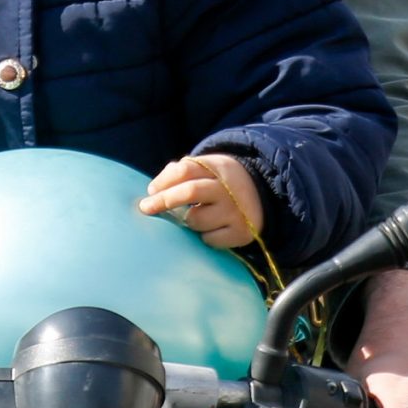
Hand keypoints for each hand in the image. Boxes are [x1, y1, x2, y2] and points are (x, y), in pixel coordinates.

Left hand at [138, 155, 263, 248]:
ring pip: (196, 220)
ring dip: (187, 220)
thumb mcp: (207, 169)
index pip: (186, 170)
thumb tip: (155, 188)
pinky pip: (209, 239)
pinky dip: (204, 236)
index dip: (164, 181)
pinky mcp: (242, 232)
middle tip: (145, 208)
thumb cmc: (220, 183)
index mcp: (218, 168)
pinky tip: (211, 228)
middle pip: (190, 191)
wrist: (262, 196)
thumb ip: (181, 172)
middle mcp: (228, 189)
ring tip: (195, 216)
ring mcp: (236, 211)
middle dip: (163, 200)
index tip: (150, 191)